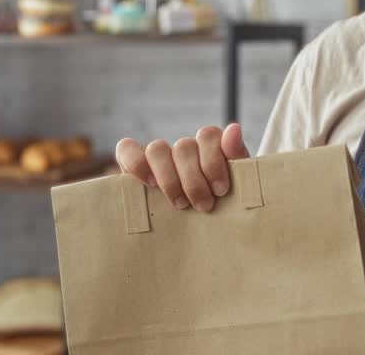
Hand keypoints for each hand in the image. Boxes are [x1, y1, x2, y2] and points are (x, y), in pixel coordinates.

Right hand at [114, 123, 250, 212]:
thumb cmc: (225, 209)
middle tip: (204, 206)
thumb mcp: (238, 187)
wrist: (208, 237)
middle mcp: (184, 149)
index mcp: (210, 148)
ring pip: (157, 149)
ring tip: (180, 204)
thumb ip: (237, 156)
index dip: (212, 161)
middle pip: (184, 147)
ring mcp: (159, 157)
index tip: (220, 190)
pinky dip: (135, 162)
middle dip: (194, 180)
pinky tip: (149, 183)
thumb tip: (234, 128)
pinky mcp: (135, 168)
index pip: (207, 135)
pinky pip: (127, 149)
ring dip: (169, 178)